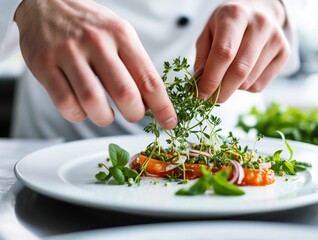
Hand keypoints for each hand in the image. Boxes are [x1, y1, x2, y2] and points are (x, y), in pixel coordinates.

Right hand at [14, 0, 176, 128]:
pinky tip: (82, 108)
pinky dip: (78, 114)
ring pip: (93, 102)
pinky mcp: (44, 65)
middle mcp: (96, 42)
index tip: (169, 122)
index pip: (149, 79)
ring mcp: (68, 53)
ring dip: (104, 118)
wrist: (46, 2)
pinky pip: (66, 104)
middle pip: (124, 93)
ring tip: (106, 114)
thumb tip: (152, 102)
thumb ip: (136, 66)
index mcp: (121, 35)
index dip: (162, 107)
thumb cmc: (89, 25)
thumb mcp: (120, 34)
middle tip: (134, 115)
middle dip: (135, 114)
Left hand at [195, 0, 289, 101]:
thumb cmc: (228, 24)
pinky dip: (246, 88)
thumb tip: (200, 81)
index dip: (211, 78)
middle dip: (221, 91)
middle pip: (239, 70)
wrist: (258, 11)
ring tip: (227, 76)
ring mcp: (275, 38)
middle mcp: (259, 24)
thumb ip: (202, 55)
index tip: (200, 95)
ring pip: (249, 81)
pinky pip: (260, 85)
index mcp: (235, 15)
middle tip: (210, 99)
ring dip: (233, 88)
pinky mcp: (284, 52)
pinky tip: (243, 74)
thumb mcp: (209, 31)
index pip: (224, 53)